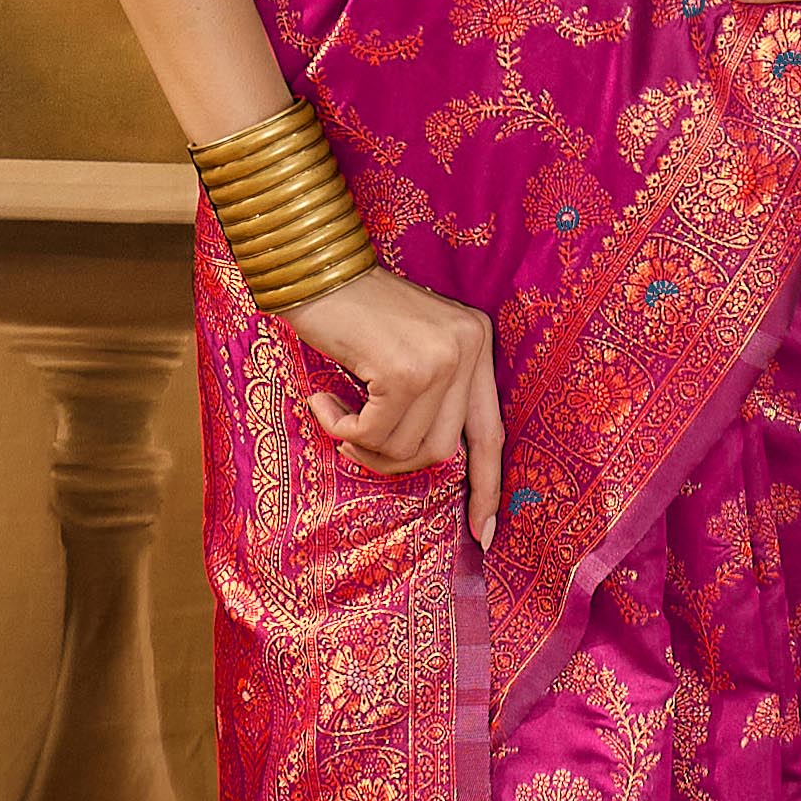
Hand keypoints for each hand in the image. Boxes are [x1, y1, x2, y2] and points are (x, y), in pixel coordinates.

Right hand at [282, 266, 502, 544]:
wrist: (309, 265)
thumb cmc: (350, 313)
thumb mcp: (407, 349)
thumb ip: (432, 397)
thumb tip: (436, 462)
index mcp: (477, 342)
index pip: (491, 432)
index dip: (486, 488)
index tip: (483, 535)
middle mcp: (469, 347)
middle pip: (442, 451)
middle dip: (393, 459)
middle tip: (353, 440)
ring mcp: (441, 359)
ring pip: (408, 449)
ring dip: (363, 445)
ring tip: (337, 413)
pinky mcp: (405, 370)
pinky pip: (374, 435)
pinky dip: (341, 429)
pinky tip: (323, 400)